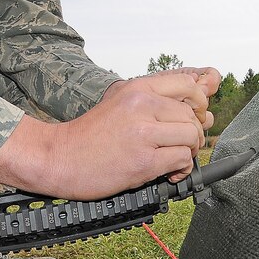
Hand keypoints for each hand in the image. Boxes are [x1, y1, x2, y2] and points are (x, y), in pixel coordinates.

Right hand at [0, 67, 220, 199]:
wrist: (59, 157)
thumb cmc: (89, 135)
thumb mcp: (118, 103)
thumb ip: (150, 99)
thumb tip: (192, 106)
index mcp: (136, 89)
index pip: (186, 85)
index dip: (199, 102)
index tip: (195, 115)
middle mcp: (141, 105)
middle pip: (192, 115)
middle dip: (193, 133)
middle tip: (180, 145)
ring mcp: (143, 133)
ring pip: (191, 137)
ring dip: (188, 152)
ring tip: (173, 159)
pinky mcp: (144, 161)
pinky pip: (181, 160)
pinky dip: (180, 170)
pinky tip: (167, 173)